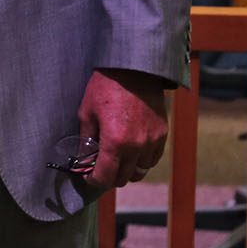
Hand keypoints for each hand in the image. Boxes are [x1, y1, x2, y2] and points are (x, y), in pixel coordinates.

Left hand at [78, 67, 169, 187]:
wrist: (134, 67)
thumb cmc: (106, 86)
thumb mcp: (86, 112)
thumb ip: (86, 140)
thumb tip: (84, 158)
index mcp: (115, 142)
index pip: (104, 177)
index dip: (93, 180)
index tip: (88, 175)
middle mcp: (136, 146)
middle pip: (123, 178)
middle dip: (109, 176)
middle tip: (100, 166)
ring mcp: (152, 141)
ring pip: (140, 171)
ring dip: (127, 170)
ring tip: (117, 159)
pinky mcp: (162, 134)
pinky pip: (153, 159)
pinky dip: (142, 160)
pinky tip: (132, 151)